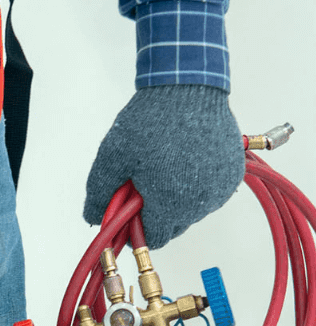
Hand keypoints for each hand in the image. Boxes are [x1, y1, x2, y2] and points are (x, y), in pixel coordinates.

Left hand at [83, 85, 244, 248]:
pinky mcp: (233, 174)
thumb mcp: (112, 158)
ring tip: (163, 165)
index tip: (126, 209)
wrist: (188, 88)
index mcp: (172, 204)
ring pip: (191, 209)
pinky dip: (195, 184)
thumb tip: (92, 218)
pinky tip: (182, 161)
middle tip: (141, 180)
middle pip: (172, 224)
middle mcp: (202, 202)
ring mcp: (220, 188)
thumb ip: (99, 194)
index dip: (134, 227)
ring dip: (175, 197)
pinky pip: (209, 191)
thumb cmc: (150, 121)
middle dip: (154, 210)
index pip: (152, 237)